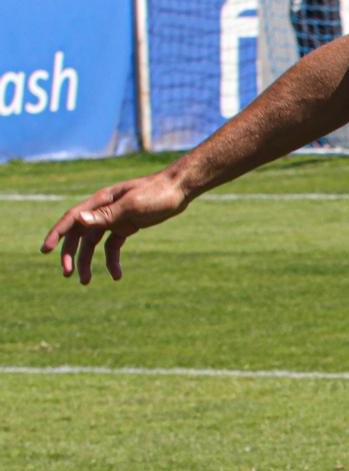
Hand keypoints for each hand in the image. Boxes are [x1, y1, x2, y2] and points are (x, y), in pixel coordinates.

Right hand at [41, 170, 194, 283]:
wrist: (179, 189)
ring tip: (86, 281)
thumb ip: (107, 215)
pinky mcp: (127, 226)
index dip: (57, 234)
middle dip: (70, 254)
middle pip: (79, 235)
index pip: (72, 219)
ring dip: (88, 261)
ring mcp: (114, 219)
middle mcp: (103, 210)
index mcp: (100, 201)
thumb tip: (80, 220)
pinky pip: (113, 246)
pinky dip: (112, 260)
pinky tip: (116, 276)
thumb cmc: (156, 193)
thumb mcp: (133, 206)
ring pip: (94, 243)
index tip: (46, 250)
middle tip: (67, 274)